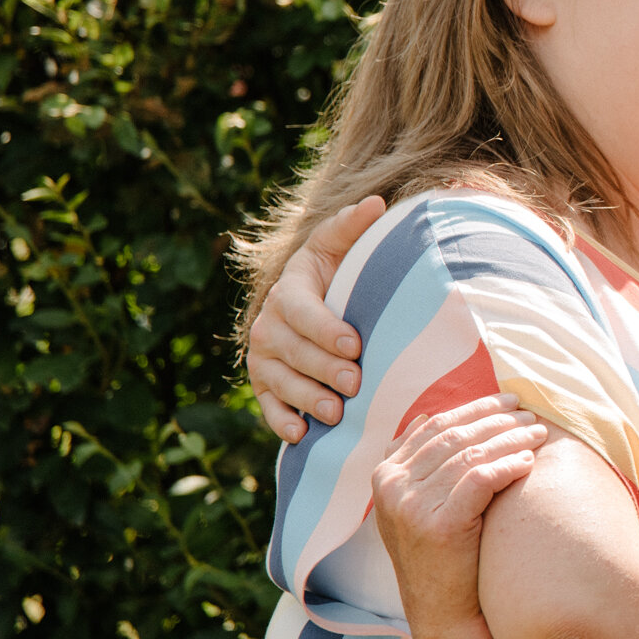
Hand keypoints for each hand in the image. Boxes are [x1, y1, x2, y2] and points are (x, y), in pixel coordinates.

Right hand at [248, 195, 381, 442]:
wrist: (315, 301)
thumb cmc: (337, 272)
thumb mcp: (341, 245)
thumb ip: (353, 227)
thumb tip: (377, 204)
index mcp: (289, 291)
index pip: (302, 311)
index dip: (326, 329)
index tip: (355, 344)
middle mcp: (269, 325)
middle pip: (291, 351)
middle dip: (322, 368)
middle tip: (354, 383)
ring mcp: (263, 357)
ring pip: (279, 381)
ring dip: (306, 398)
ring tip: (335, 413)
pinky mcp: (262, 384)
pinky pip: (266, 406)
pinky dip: (280, 422)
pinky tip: (300, 435)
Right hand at [370, 394, 545, 638]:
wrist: (442, 611)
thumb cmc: (440, 553)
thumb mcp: (416, 504)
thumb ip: (418, 463)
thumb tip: (425, 415)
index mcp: (385, 476)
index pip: (435, 425)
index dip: (475, 408)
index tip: (509, 401)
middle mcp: (392, 487)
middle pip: (454, 436)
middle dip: (497, 419)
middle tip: (530, 414)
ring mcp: (411, 507)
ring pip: (470, 454)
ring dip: (510, 438)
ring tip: (539, 434)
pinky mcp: (438, 526)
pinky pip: (480, 479)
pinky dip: (508, 466)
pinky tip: (529, 462)